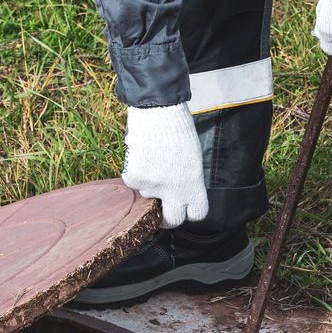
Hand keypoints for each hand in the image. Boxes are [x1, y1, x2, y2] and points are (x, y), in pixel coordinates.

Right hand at [122, 103, 208, 228]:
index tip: (185, 209)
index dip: (190, 211)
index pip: (197, 214)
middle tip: (162, 210)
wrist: (158, 112)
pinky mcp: (135, 179)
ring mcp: (153, 187)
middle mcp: (174, 191)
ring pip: (148, 194)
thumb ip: (188, 180)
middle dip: (167, 218)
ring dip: (150, 183)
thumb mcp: (193, 159)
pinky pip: (134, 182)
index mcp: (194, 185)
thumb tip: (178, 193)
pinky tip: (141, 154)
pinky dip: (136, 171)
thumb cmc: (178, 131)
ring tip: (153, 159)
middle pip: (172, 220)